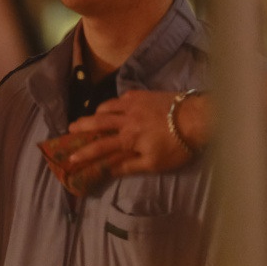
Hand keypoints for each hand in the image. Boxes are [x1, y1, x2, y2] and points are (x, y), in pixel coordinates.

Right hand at [66, 90, 202, 176]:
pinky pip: (121, 97)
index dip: (84, 153)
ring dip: (96, 112)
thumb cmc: (177, 145)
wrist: (196, 118)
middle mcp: (125, 119)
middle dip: (82, 126)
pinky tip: (116, 106)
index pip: (99, 147)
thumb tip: (109, 171)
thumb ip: (129, 166)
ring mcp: (133, 104)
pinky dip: (114, 103)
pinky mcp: (142, 94)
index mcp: (127, 139)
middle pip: (97, 122)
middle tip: (70, 128)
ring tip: (91, 117)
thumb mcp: (154, 163)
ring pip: (107, 106)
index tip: (70, 158)